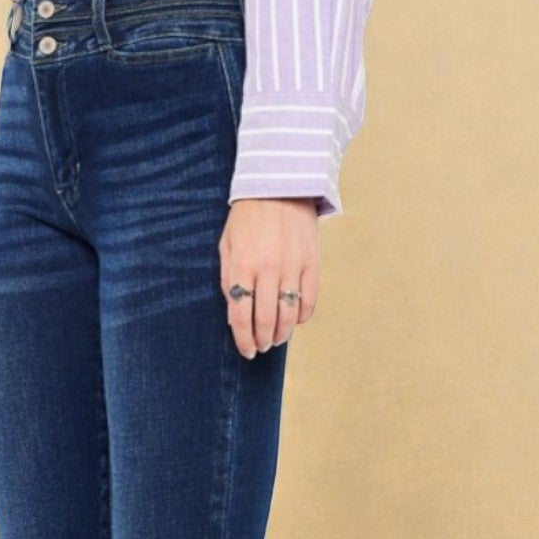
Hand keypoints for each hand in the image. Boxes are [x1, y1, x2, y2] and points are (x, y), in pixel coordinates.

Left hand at [219, 197, 319, 357]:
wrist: (280, 186)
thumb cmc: (247, 218)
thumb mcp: (227, 244)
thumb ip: (227, 278)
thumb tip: (233, 314)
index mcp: (241, 265)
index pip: (240, 315)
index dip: (242, 339)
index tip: (245, 351)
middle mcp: (267, 269)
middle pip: (264, 320)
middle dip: (261, 341)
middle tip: (260, 348)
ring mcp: (291, 267)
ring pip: (288, 314)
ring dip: (282, 333)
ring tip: (276, 339)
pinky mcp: (311, 263)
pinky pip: (309, 300)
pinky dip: (302, 316)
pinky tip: (295, 320)